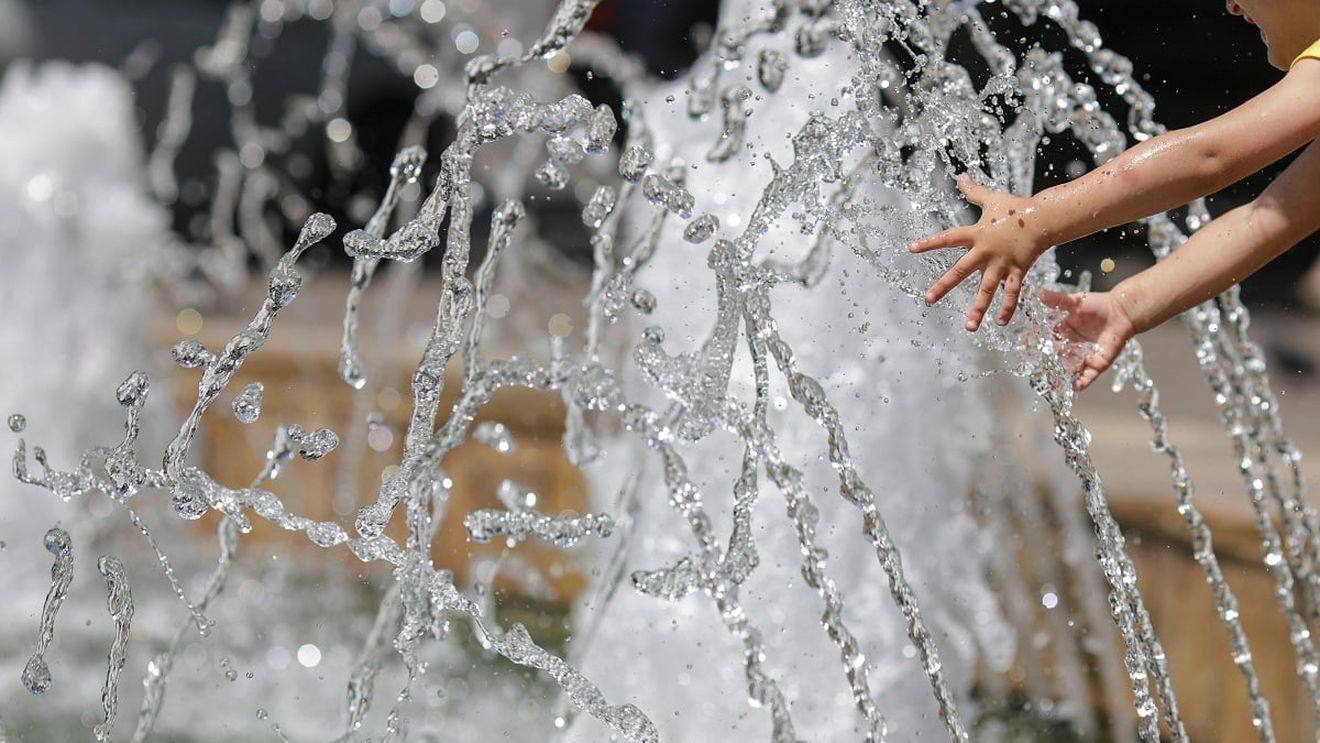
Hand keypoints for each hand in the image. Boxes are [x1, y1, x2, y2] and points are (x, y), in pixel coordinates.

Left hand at [909, 174, 1049, 330]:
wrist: (1044, 218)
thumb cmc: (1015, 209)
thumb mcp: (991, 199)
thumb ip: (973, 191)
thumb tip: (961, 176)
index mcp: (976, 234)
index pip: (948, 238)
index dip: (929, 242)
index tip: (911, 249)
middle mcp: (986, 251)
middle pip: (961, 270)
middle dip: (944, 285)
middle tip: (928, 299)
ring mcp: (1002, 264)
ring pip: (987, 289)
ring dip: (978, 309)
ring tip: (969, 327)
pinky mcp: (1017, 271)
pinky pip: (1012, 293)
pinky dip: (1007, 308)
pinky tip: (1000, 324)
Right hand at [1039, 288, 1135, 390]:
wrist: (1122, 312)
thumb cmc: (1099, 305)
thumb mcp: (1074, 302)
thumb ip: (1057, 300)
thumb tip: (1039, 292)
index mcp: (1062, 332)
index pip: (1045, 339)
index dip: (1034, 342)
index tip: (1022, 343)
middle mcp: (1070, 346)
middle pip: (1055, 357)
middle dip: (1046, 361)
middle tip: (1035, 364)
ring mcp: (1083, 356)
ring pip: (1068, 369)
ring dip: (1061, 376)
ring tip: (1052, 381)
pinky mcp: (1097, 364)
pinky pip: (1087, 376)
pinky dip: (1082, 382)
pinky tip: (1075, 386)